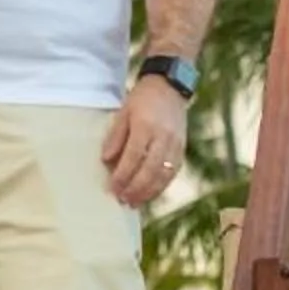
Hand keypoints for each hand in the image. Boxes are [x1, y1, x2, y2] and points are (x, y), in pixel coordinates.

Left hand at [101, 80, 187, 208]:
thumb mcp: (123, 112)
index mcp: (146, 126)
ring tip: (134, 202)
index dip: (122, 175)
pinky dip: (161, 186)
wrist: (170, 87)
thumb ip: (115, 136)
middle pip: (149, 170)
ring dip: (148, 192)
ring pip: (163, 175)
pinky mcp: (182, 148)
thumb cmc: (142, 99)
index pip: (133, 157)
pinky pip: (172, 172)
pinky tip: (150, 193)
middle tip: (122, 200)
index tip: (112, 188)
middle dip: (135, 188)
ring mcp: (175, 144)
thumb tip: (106, 160)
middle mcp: (163, 137)